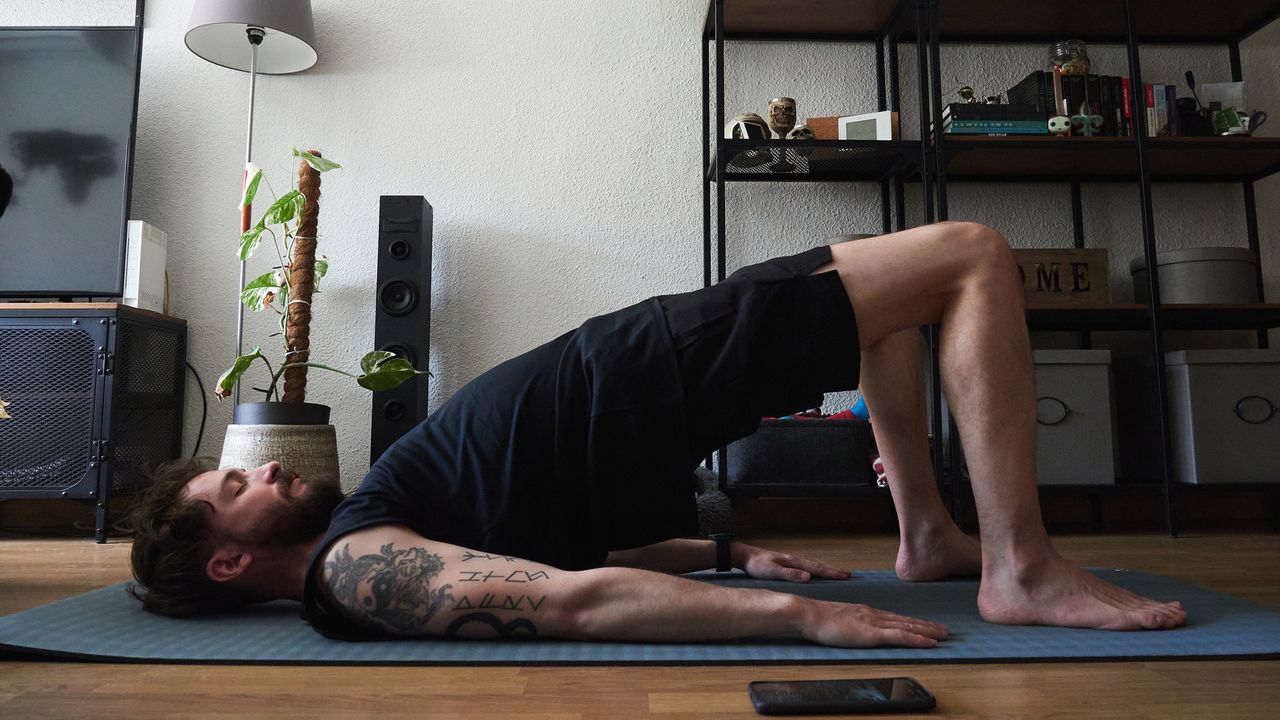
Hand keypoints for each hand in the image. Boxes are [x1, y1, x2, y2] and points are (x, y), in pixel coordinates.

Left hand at [737, 543, 851, 582]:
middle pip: (818, 565)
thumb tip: (809, 577)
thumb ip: (790, 574)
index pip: (817, 568)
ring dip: (825, 570)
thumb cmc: (756, 565)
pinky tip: (814, 572)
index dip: (831, 573)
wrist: (744, 555)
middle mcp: (794, 560)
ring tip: (835, 573)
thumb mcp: (772, 572)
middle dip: (833, 570)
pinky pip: (805, 567)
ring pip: (812, 565)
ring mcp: (790, 561)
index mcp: (794, 562)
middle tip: (847, 574)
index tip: (845, 575)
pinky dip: (814, 569)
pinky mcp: (785, 563)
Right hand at [801, 599, 948, 647]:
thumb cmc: (817, 619)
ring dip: (927, 631)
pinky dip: (917, 638)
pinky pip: (900, 636)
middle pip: (905, 620)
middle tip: (943, 629)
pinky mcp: (872, 633)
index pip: (894, 618)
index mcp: (865, 612)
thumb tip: (851, 628)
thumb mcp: (837, 620)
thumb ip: (848, 623)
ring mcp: (874, 623)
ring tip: (943, 634)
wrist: (809, 614)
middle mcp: (874, 615)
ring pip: (907, 627)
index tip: (924, 624)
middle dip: (926, 625)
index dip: (911, 621)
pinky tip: (929, 642)